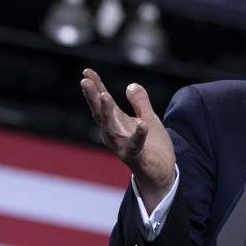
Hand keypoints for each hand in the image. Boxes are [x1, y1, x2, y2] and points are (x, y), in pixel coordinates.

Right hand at [80, 68, 175, 212]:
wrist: (161, 173)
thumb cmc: (152, 147)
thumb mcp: (148, 118)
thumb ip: (140, 103)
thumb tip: (131, 85)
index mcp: (118, 123)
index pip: (104, 102)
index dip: (96, 86)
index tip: (87, 71)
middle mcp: (115, 134)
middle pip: (100, 113)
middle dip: (92, 97)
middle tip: (84, 81)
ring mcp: (123, 146)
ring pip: (110, 129)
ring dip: (106, 113)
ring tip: (104, 95)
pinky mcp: (136, 157)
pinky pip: (136, 145)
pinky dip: (138, 135)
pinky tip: (142, 124)